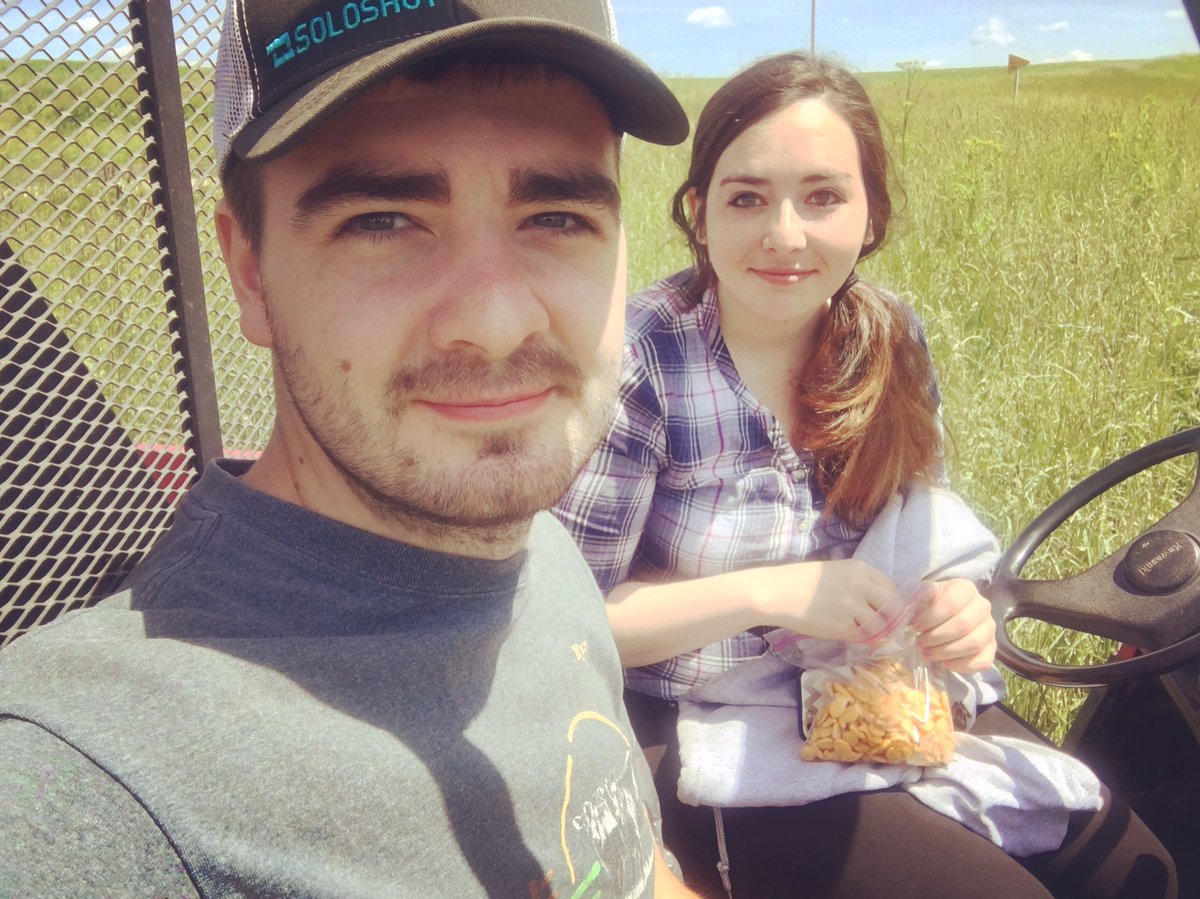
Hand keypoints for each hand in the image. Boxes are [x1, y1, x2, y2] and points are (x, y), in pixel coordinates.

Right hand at [754, 559, 897, 641]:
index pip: (891, 588)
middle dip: (892, 621)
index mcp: (860, 569)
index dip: (892, 603)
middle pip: (894, 607)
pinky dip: (856, 638)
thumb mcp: (835, 572)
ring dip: (873, 633)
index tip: (887, 613)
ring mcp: (854, 606)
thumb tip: (881, 606)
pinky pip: (860, 637)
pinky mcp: (843, 625)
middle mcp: (862, 585)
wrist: (778, 593)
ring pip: (879, 626)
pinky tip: (842, 632)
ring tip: (857, 631)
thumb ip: (859, 584)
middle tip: (884, 629)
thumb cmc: (802, 582)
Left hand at [911, 578, 996, 672]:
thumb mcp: (924, 596)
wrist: (947, 615)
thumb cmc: (932, 605)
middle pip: (963, 625)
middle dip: (937, 637)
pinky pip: (983, 661)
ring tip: (929, 654)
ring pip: (974, 643)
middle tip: (921, 643)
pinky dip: (963, 666)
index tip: (916, 627)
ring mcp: (990, 628)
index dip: (931, 617)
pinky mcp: (992, 648)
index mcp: (965, 589)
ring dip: (947, 652)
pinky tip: (945, 664)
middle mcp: (983, 606)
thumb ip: (920, 597)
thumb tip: (915, 600)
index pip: (952, 603)